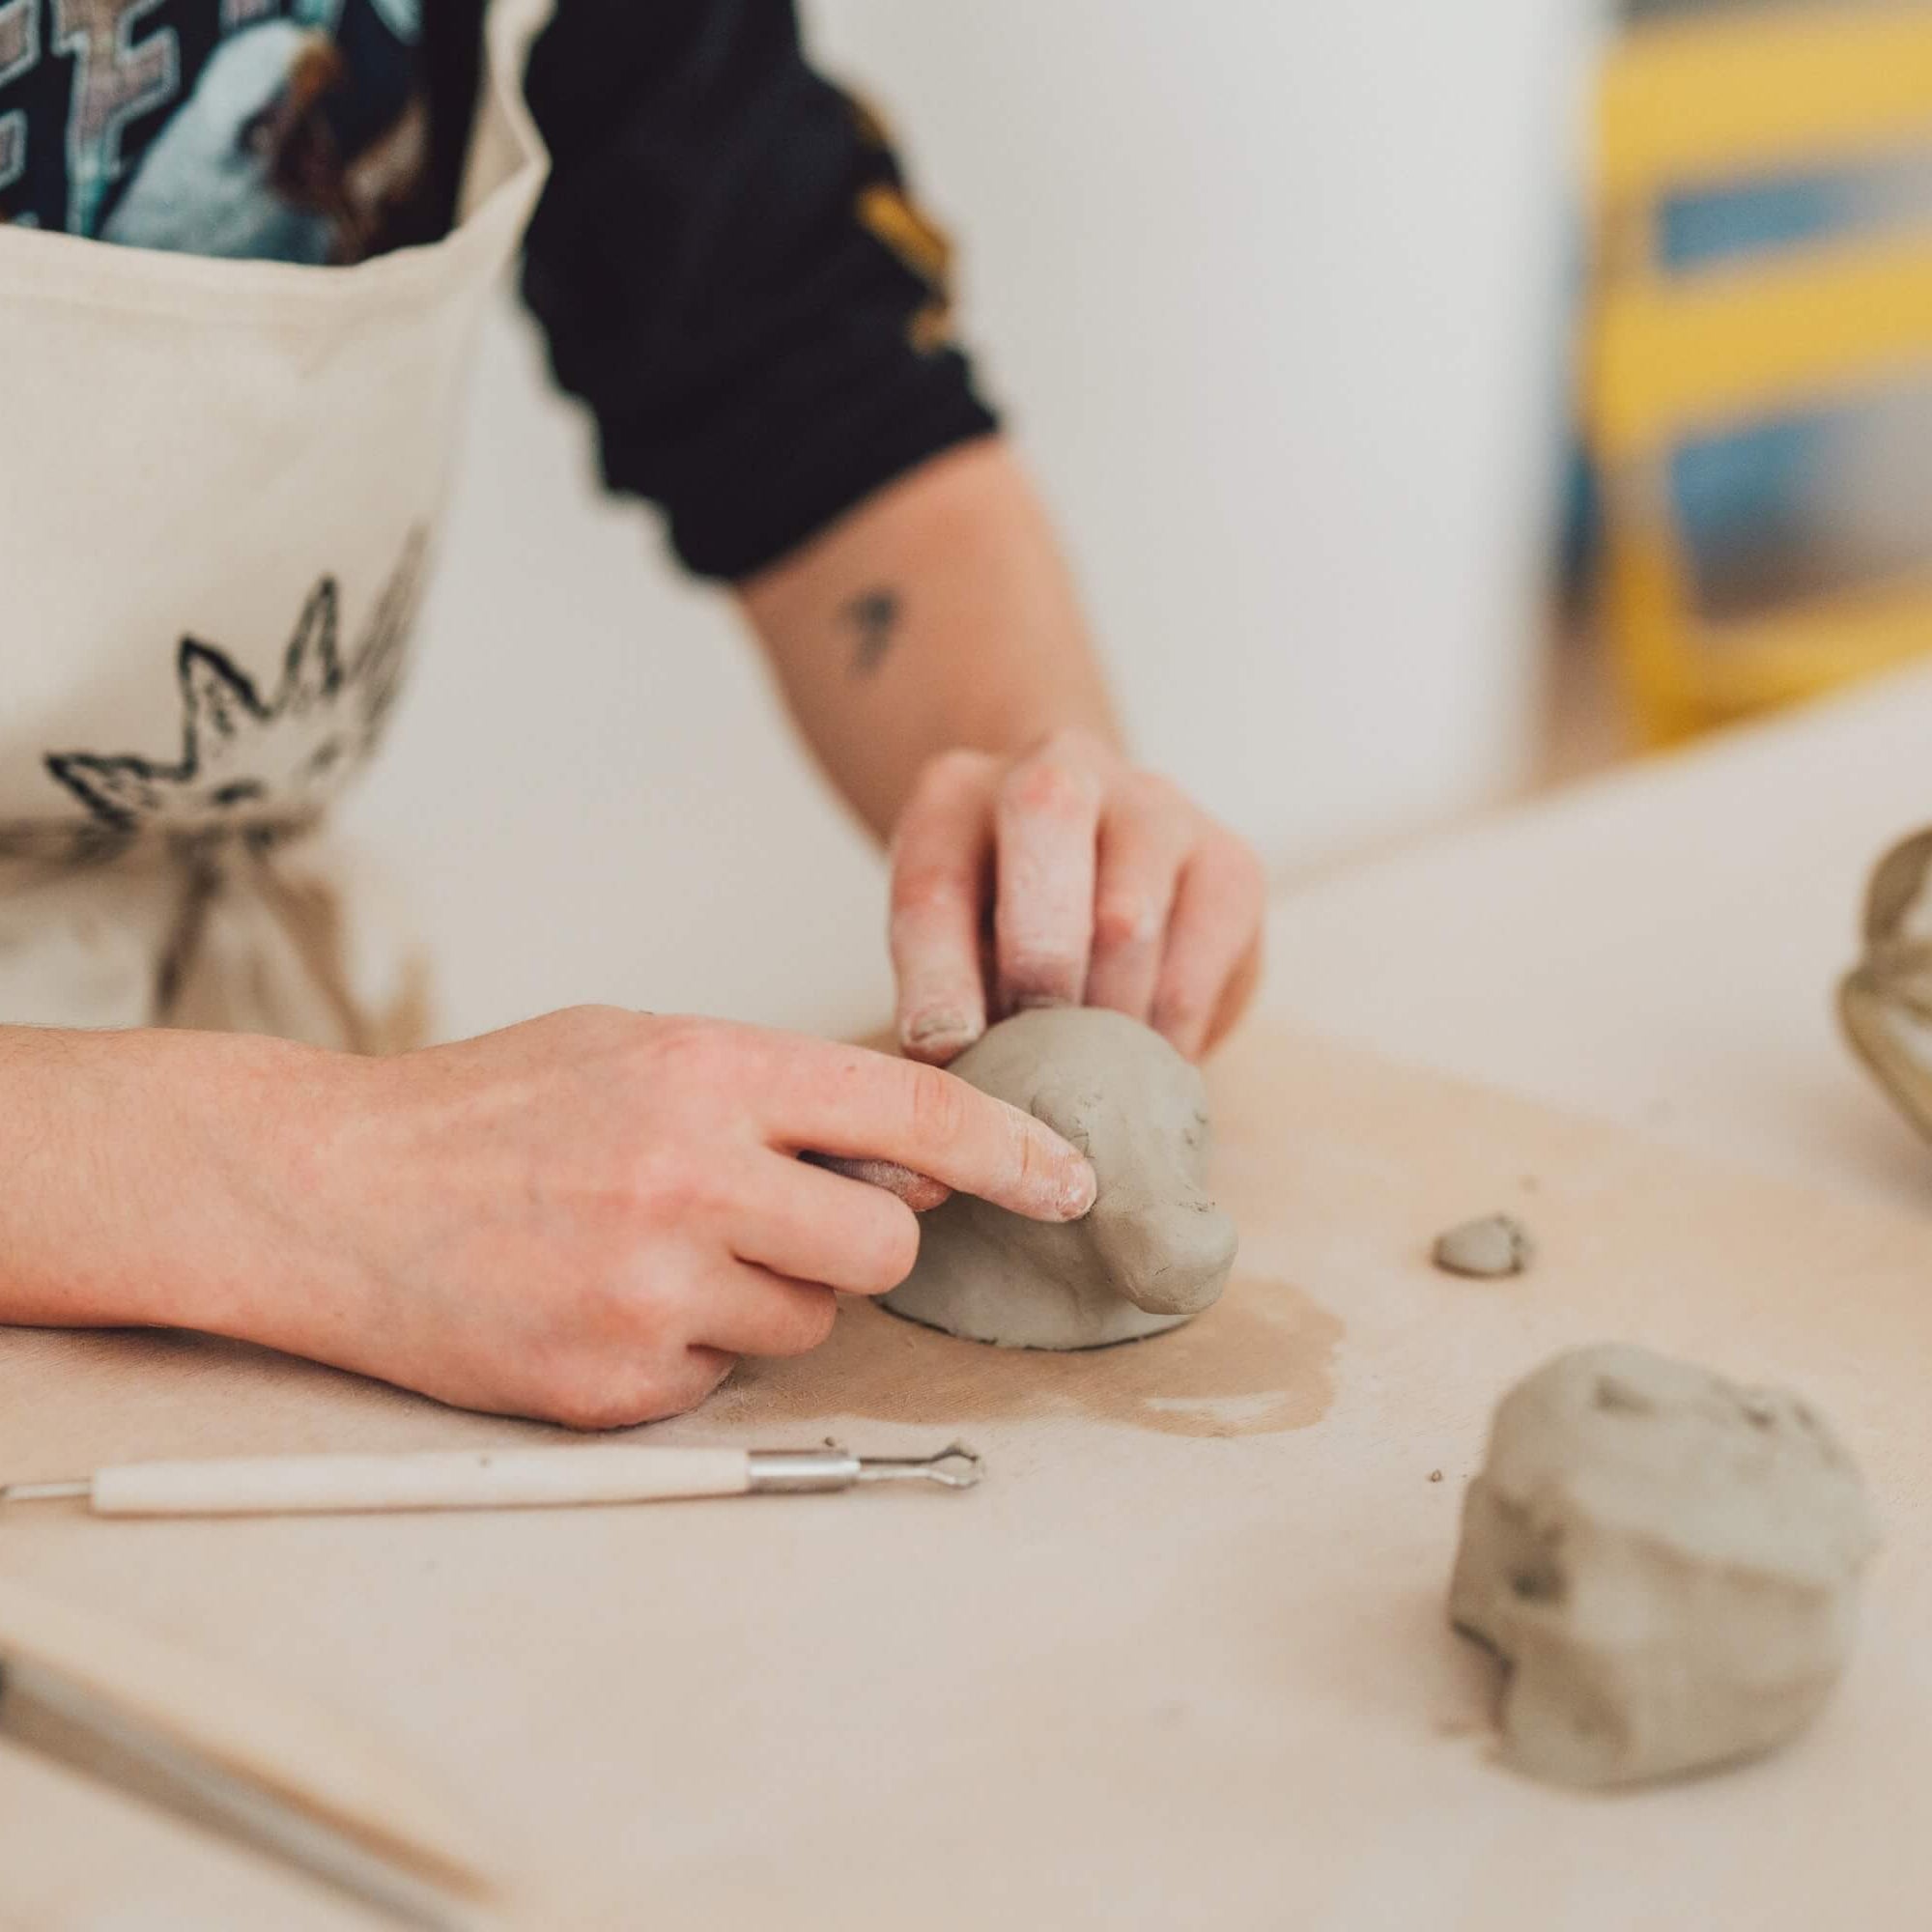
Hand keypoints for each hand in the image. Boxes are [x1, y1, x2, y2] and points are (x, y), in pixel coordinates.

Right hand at [232, 1009, 1095, 1426]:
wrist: (326, 1190)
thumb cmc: (493, 1107)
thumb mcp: (641, 1044)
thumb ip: (776, 1090)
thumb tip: (911, 1155)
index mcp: (705, 1069)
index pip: (912, 1114)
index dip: (1013, 1149)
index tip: (1071, 1179)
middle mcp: (688, 1178)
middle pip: (885, 1249)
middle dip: (867, 1244)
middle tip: (791, 1221)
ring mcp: (647, 1290)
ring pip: (808, 1325)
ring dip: (768, 1297)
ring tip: (659, 1250)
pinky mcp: (609, 1387)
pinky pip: (722, 1380)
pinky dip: (691, 1347)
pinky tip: (607, 1298)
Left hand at [888, 728, 1264, 1064]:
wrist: (1093, 868)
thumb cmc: (998, 923)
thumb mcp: (942, 944)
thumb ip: (937, 986)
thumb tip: (949, 1052)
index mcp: (958, 793)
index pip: (935, 879)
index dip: (938, 977)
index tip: (948, 1050)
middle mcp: (1060, 768)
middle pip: (1047, 826)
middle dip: (1037, 961)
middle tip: (1035, 1058)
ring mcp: (1156, 807)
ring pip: (1127, 922)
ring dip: (1099, 1023)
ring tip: (1086, 1072)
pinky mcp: (1230, 865)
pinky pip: (1194, 974)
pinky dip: (1163, 1040)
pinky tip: (1142, 1061)